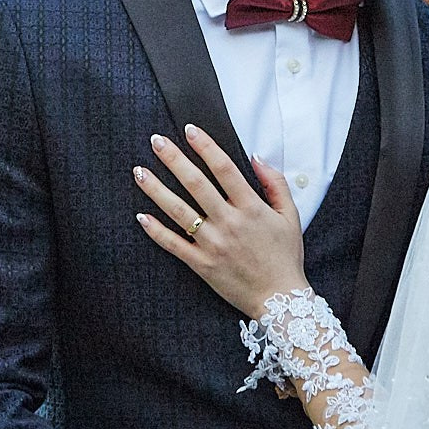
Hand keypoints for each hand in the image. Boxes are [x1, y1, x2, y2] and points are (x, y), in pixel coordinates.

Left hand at [134, 124, 307, 316]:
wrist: (280, 299)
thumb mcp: (290, 216)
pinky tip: (141, 215)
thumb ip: (275, 183)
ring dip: (156, 190)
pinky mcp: (201, 264)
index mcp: (251, 208)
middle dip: (174, 159)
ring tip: (139, 171)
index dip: (205, 146)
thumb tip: (257, 157)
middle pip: (196, 184)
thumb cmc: (285, 256)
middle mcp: (229, 223)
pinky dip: (156, 231)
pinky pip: (173, 245)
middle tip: (156, 140)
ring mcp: (213, 244)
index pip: (224, 169)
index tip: (190, 129)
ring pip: (179, 211)